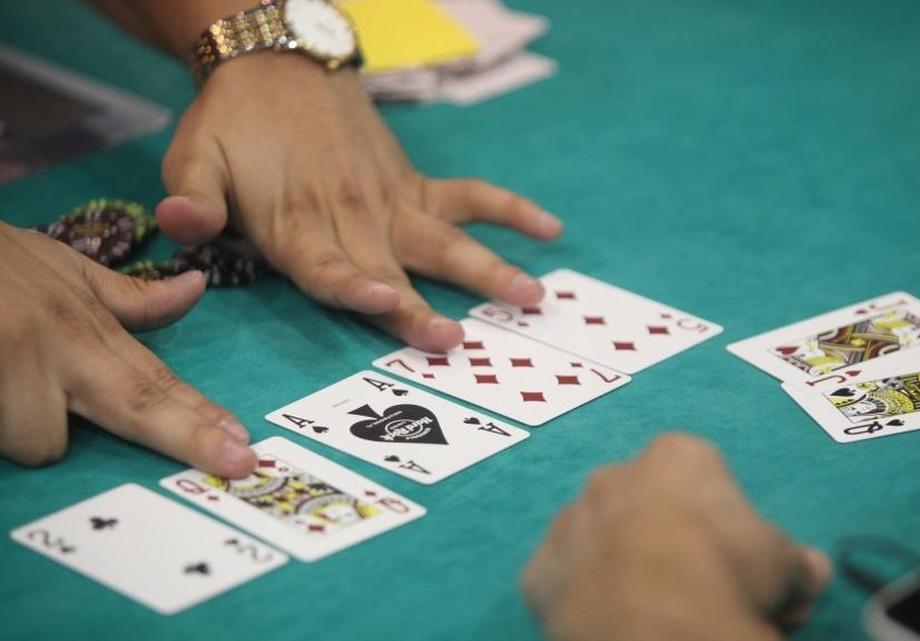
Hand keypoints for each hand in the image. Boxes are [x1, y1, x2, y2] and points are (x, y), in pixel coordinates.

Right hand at [0, 222, 255, 475]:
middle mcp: (60, 341)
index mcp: (86, 326)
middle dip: (188, 439)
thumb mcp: (63, 270)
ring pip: (41, 439)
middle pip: (137, 404)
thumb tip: (197, 289)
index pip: (155, 380)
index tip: (244, 445)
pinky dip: (0, 423)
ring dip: (24, 433)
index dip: (200, 416)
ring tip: (7, 394)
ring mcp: (10, 357)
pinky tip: (0, 398)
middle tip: (236, 464)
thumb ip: (129, 298)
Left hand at [156, 54, 561, 351]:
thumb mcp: (193, 156)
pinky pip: (467, 196)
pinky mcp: (412, 184)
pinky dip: (508, 210)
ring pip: (441, 239)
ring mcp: (390, 199)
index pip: (325, 263)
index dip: (352, 286)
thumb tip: (181, 226)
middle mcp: (351, 215)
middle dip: (419, 307)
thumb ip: (192, 199)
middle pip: (388, 267)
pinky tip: (548, 229)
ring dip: (485, 268)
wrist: (280, 64)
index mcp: (296, 221)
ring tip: (530, 295)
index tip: (385, 302)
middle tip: (452, 340)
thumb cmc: (233, 124)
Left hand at [521, 433, 831, 640]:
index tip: (742, 564)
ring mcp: (571, 519)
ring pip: (603, 541)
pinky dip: (586, 601)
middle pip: (649, 505)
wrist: (656, 622)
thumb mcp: (784, 564)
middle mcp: (615, 475)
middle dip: (674, 542)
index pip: (705, 478)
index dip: (727, 524)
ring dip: (625, 568)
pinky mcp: (539, 569)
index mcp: (677, 456)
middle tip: (702, 592)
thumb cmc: (727, 572)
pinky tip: (612, 624)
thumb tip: (810, 569)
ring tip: (654, 613)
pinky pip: (567, 581)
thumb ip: (796, 560)